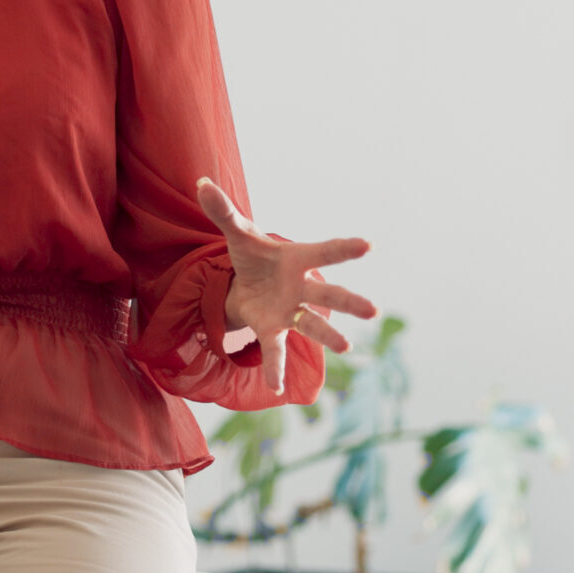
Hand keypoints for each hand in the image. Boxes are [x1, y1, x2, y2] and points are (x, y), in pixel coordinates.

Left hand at [195, 177, 376, 393]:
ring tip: (346, 348)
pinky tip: (276, 388)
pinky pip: (276, 350)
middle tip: (372, 310)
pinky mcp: (272, 329)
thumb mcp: (237, 233)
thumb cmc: (254, 255)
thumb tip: (201, 184)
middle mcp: (301, 287)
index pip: (324, 252)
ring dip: (328, 336)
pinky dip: (275, 368)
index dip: (344, 248)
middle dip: (348, 302)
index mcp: (297, 259)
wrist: (246, 281)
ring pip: (312, 325)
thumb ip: (223, 211)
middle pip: (328, 295)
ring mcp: (290, 311)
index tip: (368, 244)